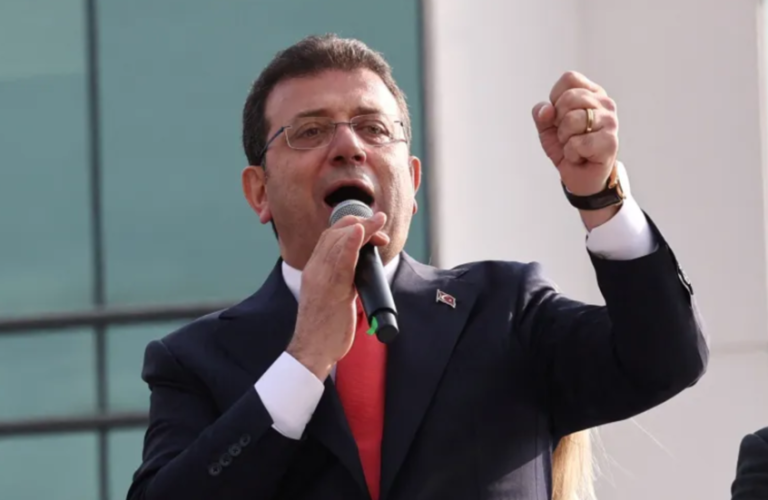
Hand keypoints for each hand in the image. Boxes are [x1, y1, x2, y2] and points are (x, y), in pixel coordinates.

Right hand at [287, 212, 388, 379]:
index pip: (330, 236)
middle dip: (360, 222)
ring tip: (379, 220)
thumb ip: (343, 280)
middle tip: (380, 222)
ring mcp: (321, 279)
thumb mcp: (332, 296)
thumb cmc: (324, 327)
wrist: (311, 350)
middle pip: (335, 233)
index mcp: (314, 269)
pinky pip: (341, 262)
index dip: (351, 226)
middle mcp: (315, 269)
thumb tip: (360, 272)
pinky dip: (351, 244)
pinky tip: (361, 232)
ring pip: (338, 243)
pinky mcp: (331, 291)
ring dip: (362, 227)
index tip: (371, 228)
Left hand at [532, 71, 620, 227]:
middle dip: (558, 121)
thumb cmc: (568, 148)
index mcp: (591, 94)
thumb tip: (546, 110)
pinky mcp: (610, 142)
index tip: (559, 116)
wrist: (581, 177)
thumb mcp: (547, 128)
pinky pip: (578, 143)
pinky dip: (571, 153)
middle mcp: (605, 104)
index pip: (569, 79)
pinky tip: (580, 157)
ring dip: (565, 138)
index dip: (556, 98)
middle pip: (569, 97)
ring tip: (574, 146)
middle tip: (567, 135)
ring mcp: (610, 121)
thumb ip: (542, 114)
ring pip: (572, 119)